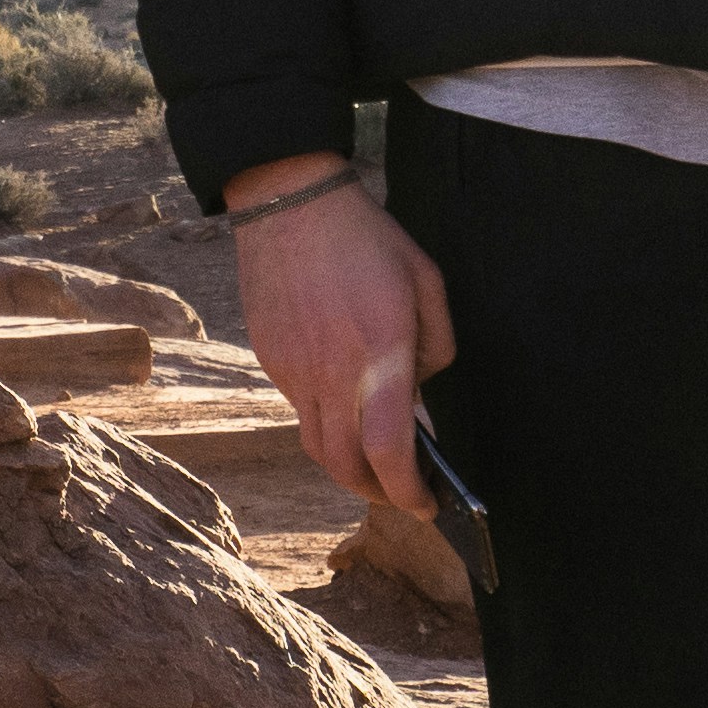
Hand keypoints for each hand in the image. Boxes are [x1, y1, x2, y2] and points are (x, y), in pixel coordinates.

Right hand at [225, 171, 458, 519]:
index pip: (389, 452)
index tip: (428, 503)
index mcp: (380, 353)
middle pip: (346, 467)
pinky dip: (326, 422)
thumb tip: (421, 396)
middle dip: (378, 493)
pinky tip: (344, 401)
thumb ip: (435, 348)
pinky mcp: (271, 360)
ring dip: (348, 467)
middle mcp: (332, 372)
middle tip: (402, 492)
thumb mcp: (427, 283)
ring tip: (373, 460)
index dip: (410, 492)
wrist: (290, 204)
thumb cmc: (367, 239)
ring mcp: (294, 370)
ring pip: (317, 447)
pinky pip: (299, 410)